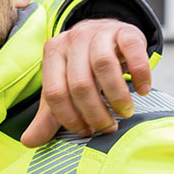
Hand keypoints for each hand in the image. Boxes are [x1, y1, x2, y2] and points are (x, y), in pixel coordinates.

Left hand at [23, 20, 154, 146]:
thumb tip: (29, 142)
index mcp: (53, 53)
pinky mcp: (126, 30)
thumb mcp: (64, 89)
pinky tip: (144, 90)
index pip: (55, 93)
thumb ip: (48, 116)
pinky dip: (140, 74)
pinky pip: (132, 51)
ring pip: (104, 65)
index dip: (70, 118)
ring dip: (117, 96)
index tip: (86, 132)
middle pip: (80, 83)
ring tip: (125, 113)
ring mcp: (99, 32)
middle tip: (108, 127)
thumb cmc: (84, 68)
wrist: (108, 35)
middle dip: (95, 113)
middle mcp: (73, 39)